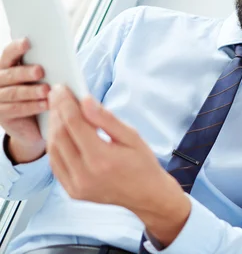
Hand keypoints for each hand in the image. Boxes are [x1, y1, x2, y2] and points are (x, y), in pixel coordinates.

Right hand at [0, 38, 49, 162]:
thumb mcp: (41, 79)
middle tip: (40, 71)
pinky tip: (45, 104)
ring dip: (31, 91)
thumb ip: (44, 67)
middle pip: (10, 74)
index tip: (27, 42)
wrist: (34, 124)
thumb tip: (60, 56)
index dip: (16, 48)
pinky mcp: (1, 115)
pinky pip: (16, 109)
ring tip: (46, 90)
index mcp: (7, 66)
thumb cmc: (40, 93)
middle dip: (25, 72)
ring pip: (13, 93)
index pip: (8, 54)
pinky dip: (32, 106)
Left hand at [47, 85, 190, 245]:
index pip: (74, 124)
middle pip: (60, 135)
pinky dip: (55, 145)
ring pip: (53, 150)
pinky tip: (61, 133)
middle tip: (57, 95)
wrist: (147, 195)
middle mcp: (85, 174)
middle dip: (57, 112)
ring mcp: (76, 185)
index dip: (66, 103)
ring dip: (53, 128)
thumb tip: (86, 101)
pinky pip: (56, 164)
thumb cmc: (143, 164)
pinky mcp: (72, 191)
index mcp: (102, 158)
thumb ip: (107, 119)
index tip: (61, 89)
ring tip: (58, 111)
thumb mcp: (132, 136)